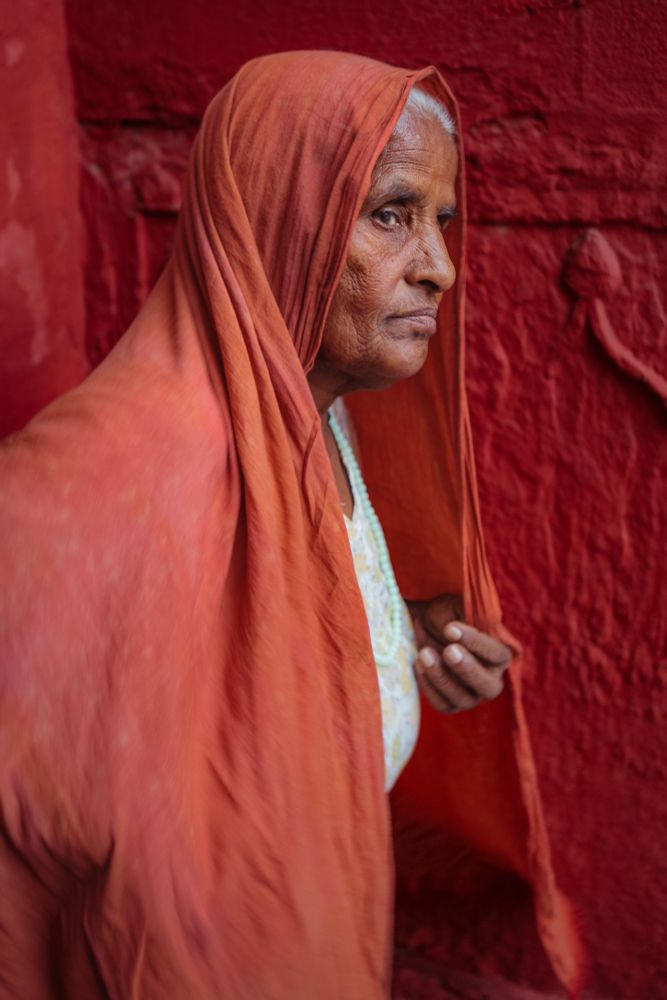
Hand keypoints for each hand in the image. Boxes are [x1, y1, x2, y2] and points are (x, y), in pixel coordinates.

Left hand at [409, 594, 511, 713]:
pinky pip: (442, 704)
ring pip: (463, 698)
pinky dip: (428, 687)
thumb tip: (463, 626)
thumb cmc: (443, 616)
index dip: (477, 643)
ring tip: (425, 654)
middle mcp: (489, 678)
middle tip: (448, 650)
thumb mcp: (455, 608)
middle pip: (488, 686)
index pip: (498, 654)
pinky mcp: (449, 704)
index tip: (451, 629)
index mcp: (499, 654)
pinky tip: (418, 665)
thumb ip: (463, 614)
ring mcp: (470, 695)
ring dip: (442, 677)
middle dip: (468, 669)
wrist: (420, 626)